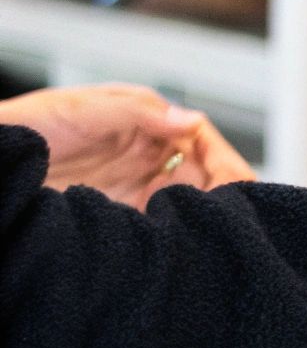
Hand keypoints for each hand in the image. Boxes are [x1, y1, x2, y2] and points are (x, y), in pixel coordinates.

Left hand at [0, 85, 255, 209]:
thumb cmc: (28, 125)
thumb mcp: (84, 110)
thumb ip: (140, 113)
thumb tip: (191, 120)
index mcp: (145, 117)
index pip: (200, 136)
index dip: (224, 158)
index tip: (236, 182)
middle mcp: (148, 148)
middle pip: (204, 168)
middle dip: (225, 188)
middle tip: (236, 213)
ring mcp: (138, 179)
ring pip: (191, 195)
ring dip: (206, 209)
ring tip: (216, 228)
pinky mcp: (127, 208)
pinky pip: (165, 218)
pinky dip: (181, 227)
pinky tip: (187, 237)